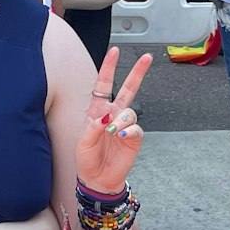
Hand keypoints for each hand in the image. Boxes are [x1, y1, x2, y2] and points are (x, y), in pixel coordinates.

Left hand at [77, 46, 150, 193]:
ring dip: (121, 119)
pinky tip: (121, 135)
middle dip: (137, 72)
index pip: (104, 85)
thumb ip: (93, 127)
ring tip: (112, 132)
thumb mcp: (82, 142)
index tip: (115, 51)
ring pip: (130, 111)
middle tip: (147, 57)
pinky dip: (128, 130)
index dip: (109, 68)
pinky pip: (135, 128)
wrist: (98, 179)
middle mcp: (114, 114)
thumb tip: (107, 117)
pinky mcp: (134, 138)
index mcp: (98, 111)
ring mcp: (125, 126)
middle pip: (128, 88)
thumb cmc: (87, 159)